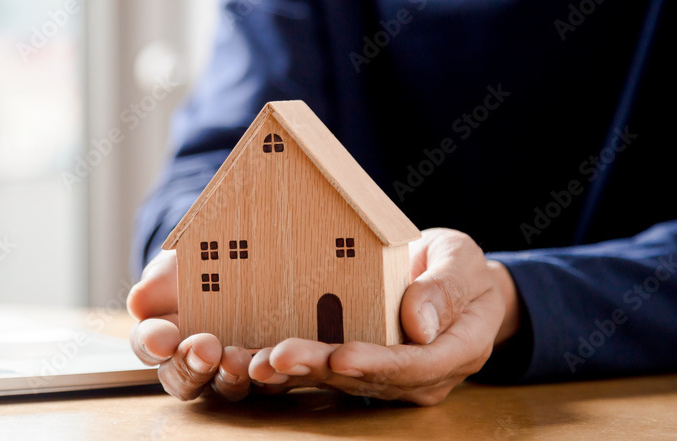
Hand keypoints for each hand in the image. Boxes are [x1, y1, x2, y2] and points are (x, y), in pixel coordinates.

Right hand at [127, 250, 256, 400]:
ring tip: (238, 358)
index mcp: (163, 334)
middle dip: (191, 366)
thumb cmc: (199, 264)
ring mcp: (228, 370)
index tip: (160, 340)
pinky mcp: (266, 371)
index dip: (152, 344)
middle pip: (182, 379)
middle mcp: (192, 362)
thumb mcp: (178, 264)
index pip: (149, 345)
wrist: (247, 258)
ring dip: (230, 376)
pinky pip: (269, 381)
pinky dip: (271, 373)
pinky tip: (274, 360)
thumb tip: (138, 304)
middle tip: (204, 348)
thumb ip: (159, 282)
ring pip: (224, 387)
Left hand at [248, 228, 520, 404]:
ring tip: (256, 363)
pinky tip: (253, 360)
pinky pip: (322, 373)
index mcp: (455, 350)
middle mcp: (420, 375)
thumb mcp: (460, 260)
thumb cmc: (457, 267)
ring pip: (338, 381)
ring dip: (295, 374)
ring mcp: (388, 378)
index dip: (376, 363)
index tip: (340, 356)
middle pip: (367, 378)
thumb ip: (444, 289)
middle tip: (278, 357)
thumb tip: (418, 326)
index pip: (414, 365)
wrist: (450, 283)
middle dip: (319, 368)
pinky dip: (288, 368)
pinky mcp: (358, 371)